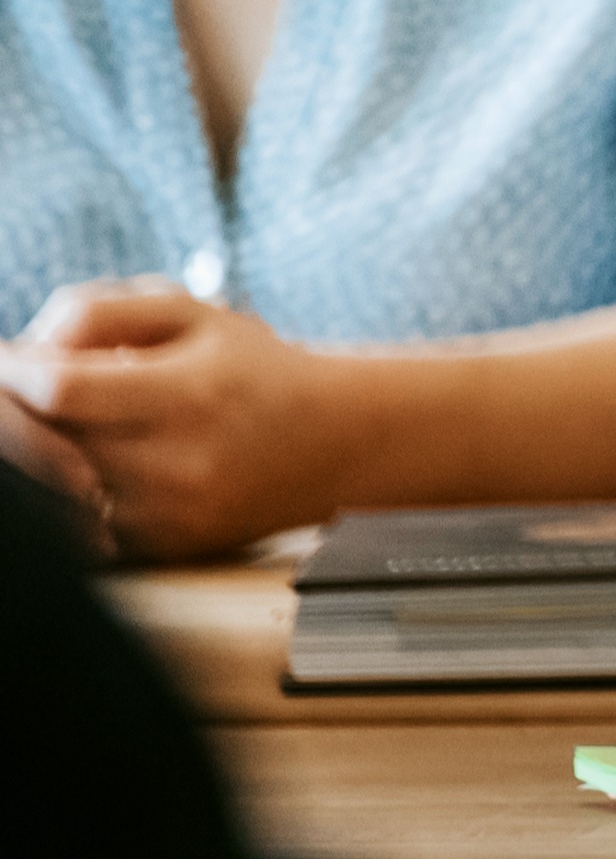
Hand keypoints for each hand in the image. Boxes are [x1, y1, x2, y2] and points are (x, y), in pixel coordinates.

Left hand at [0, 281, 369, 559]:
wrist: (339, 444)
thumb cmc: (258, 370)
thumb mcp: (195, 314)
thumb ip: (104, 312)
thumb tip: (26, 349)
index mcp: (189, 393)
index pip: (61, 388)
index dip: (14, 371)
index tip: (9, 357)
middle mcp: (180, 462)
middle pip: (46, 442)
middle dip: (19, 412)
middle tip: (22, 390)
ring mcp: (170, 513)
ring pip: (55, 487)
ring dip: (43, 452)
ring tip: (65, 422)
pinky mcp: (165, 546)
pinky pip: (81, 523)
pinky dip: (70, 491)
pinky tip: (92, 463)